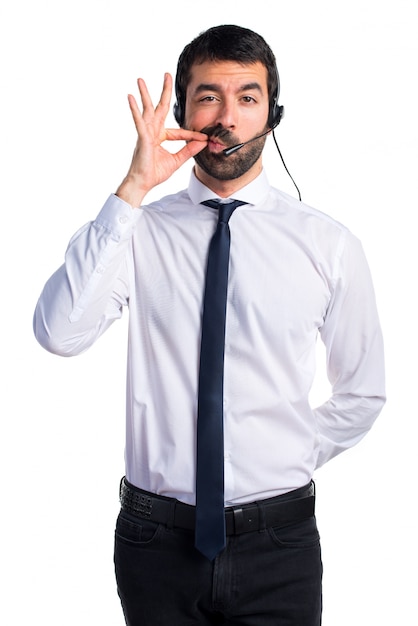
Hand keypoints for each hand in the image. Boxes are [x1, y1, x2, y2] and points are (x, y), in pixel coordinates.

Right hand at [116, 73, 207, 206]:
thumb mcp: (176, 161)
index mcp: (160, 137)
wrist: (142, 183)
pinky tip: (131, 98)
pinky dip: (135, 110)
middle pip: (160, 108)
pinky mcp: (142, 138)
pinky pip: (139, 122)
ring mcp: (146, 134)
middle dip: (164, 92)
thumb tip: (203, 143)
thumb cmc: (154, 173)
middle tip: (167, 75)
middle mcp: (152, 132)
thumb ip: (188, 151)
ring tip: (141, 79)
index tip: (204, 137)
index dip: (192, 134)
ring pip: (146, 110)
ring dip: (144, 94)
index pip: (178, 131)